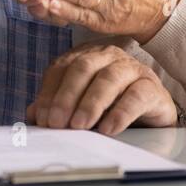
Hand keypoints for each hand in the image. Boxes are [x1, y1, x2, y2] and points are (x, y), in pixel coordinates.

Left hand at [28, 43, 176, 134]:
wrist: (152, 115)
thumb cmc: (112, 107)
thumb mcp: (81, 107)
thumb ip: (57, 108)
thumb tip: (33, 115)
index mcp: (86, 57)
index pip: (62, 68)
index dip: (49, 93)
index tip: (43, 118)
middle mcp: (108, 57)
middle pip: (83, 68)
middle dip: (66, 97)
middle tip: (58, 123)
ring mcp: (132, 69)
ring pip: (109, 78)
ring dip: (91, 103)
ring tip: (80, 125)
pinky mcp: (152, 87)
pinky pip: (136, 95)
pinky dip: (120, 113)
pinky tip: (109, 129)